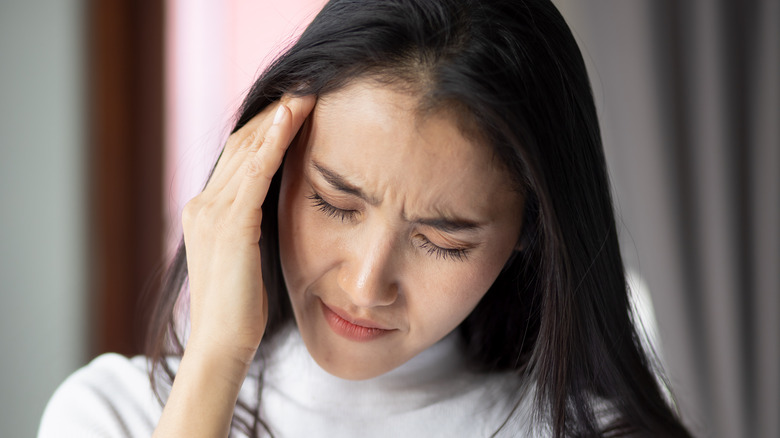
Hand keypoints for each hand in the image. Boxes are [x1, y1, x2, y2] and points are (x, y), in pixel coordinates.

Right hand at [181, 95, 315, 363]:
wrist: (221, 345)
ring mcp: (212, 213)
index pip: (239, 156)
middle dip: (275, 115)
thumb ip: (251, 226)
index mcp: (206, 210)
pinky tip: (292, 119)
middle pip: (242, 144)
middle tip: (306, 89)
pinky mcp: (231, 225)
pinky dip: (274, 143)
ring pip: (248, 150)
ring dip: (279, 118)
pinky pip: (255, 173)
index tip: (296, 108)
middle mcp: (203, 204)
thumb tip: (274, 208)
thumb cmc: (241, 308)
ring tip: (306, 94)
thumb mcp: (245, 256)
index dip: (267, 129)